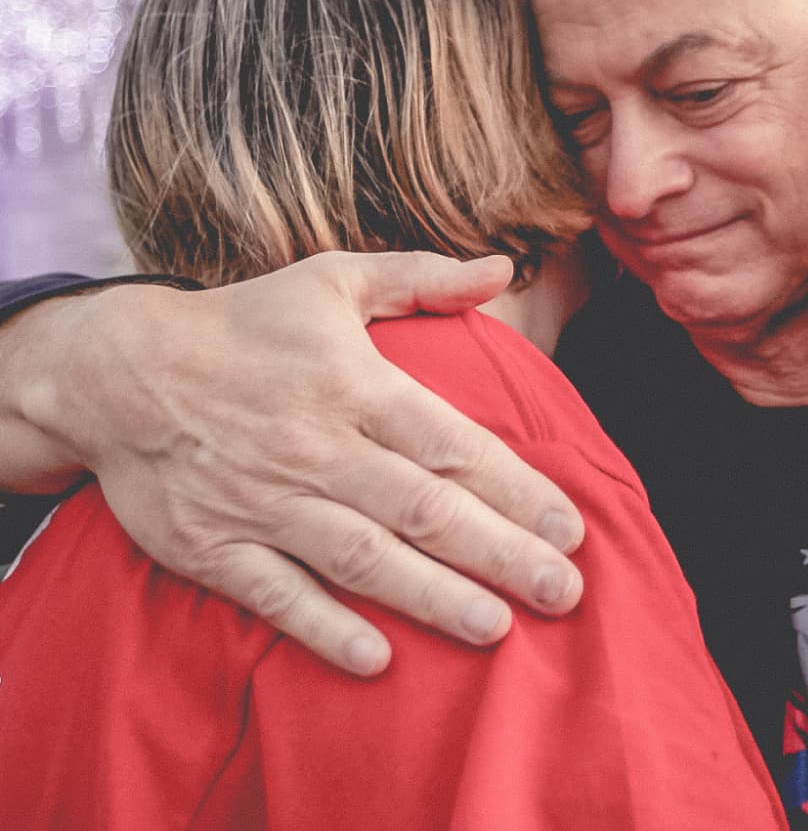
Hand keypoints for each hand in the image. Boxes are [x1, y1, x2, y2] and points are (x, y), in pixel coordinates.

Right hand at [4, 252, 584, 675]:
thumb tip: (504, 266)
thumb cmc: (243, 323)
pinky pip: (278, 596)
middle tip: (563, 591)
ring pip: (364, 560)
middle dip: (500, 554)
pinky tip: (378, 659)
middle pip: (423, 511)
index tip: (570, 526)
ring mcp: (265, 503)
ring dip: (434, 598)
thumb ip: (424, 276)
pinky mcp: (214, 547)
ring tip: (497, 628)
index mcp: (355, 386)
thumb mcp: (334, 279)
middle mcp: (317, 449)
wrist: (118, 371)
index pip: (452, 446)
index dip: (516, 488)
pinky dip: (325, 629)